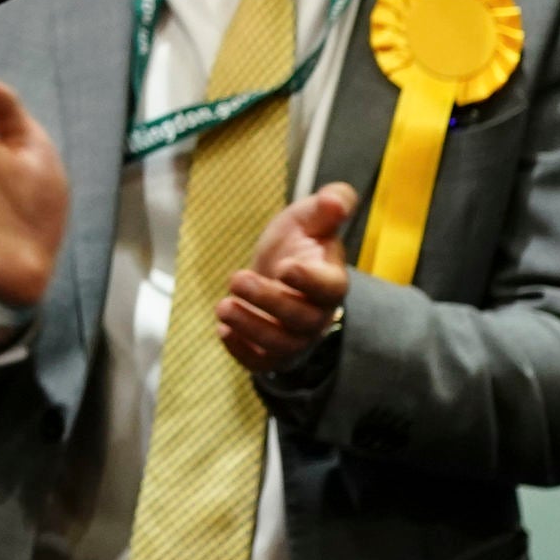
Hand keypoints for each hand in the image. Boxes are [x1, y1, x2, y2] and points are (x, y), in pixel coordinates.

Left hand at [217, 183, 356, 374]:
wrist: (280, 272)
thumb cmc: (299, 244)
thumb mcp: (309, 218)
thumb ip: (327, 205)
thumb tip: (337, 198)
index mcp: (331, 281)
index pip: (329, 288)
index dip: (309, 280)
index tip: (285, 267)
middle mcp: (317, 314)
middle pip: (301, 319)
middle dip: (268, 301)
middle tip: (237, 279)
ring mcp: (295, 337)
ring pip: (281, 344)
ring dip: (251, 327)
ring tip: (223, 306)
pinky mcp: (272, 351)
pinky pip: (262, 362)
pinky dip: (242, 352)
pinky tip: (222, 330)